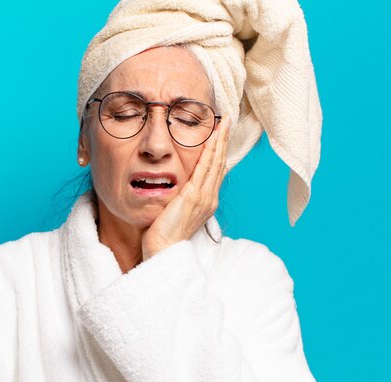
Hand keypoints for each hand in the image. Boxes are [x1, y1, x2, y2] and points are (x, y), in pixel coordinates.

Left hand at [142, 116, 229, 259]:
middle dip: (223, 140)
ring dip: (220, 140)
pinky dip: (210, 151)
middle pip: (220, 163)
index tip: (221, 134)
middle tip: (227, 120)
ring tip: (223, 123)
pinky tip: (211, 138)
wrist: (163, 252)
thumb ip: (179, 197)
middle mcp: (209, 198)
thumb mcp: (175, 212)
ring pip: (215, 162)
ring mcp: (204, 197)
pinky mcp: (193, 196)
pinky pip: (204, 169)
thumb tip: (176, 186)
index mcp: (207, 202)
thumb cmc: (165, 235)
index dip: (220, 151)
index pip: (216, 171)